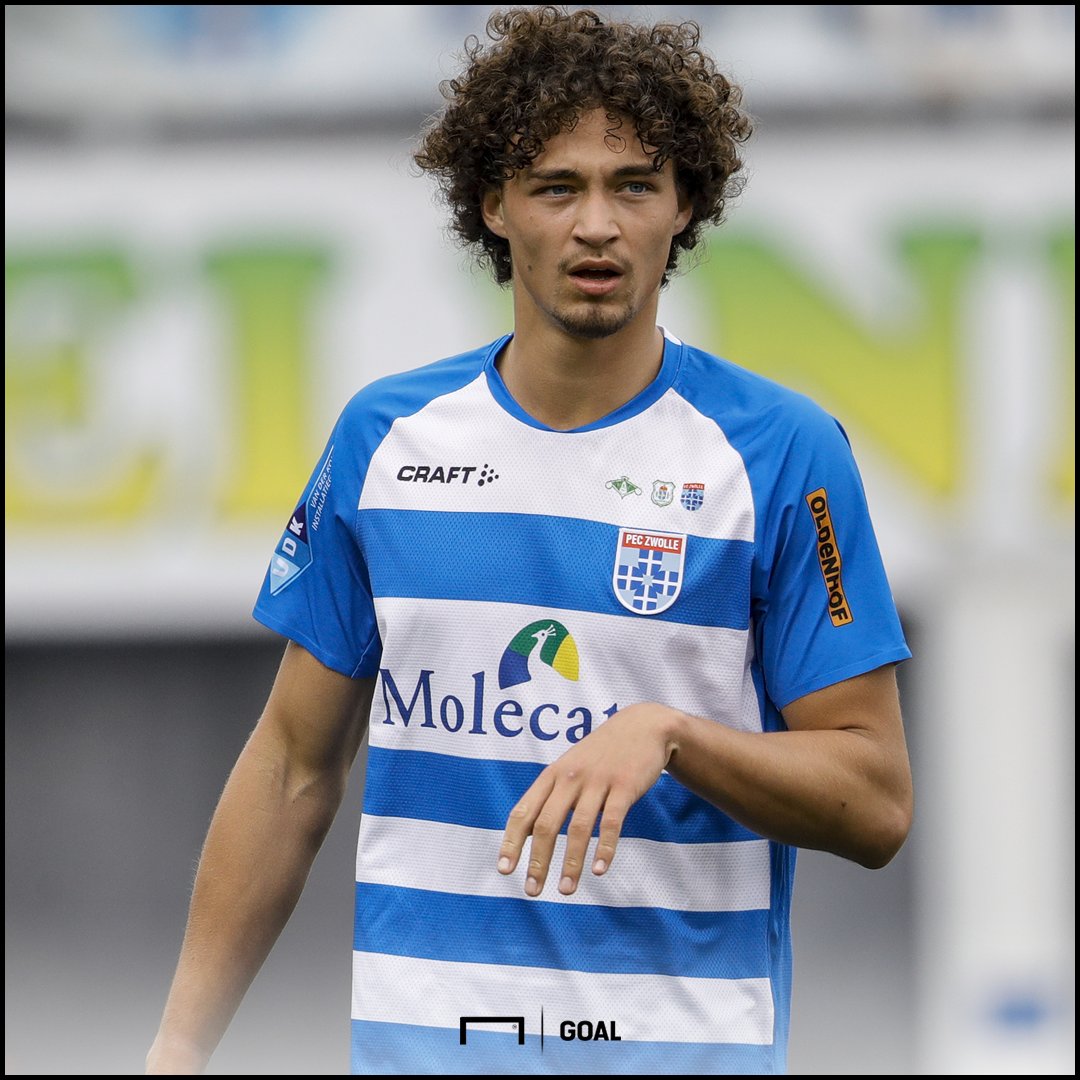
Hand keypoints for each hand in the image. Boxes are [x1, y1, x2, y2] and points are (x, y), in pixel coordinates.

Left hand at [496, 703, 679, 896]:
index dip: (512, 842)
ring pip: (578, 828)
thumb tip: (530, 833)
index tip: (505, 870)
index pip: (524, 812)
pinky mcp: (624, 786)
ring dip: (571, 863)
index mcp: (552, 775)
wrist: (643, 726)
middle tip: (532, 891)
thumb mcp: (571, 766)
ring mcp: (597, 781)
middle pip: (547, 824)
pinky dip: (604, 848)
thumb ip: (553, 794)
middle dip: (538, 861)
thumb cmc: (602, 753)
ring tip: (565, 890)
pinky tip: (599, 870)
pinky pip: (611, 822)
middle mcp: (569, 777)